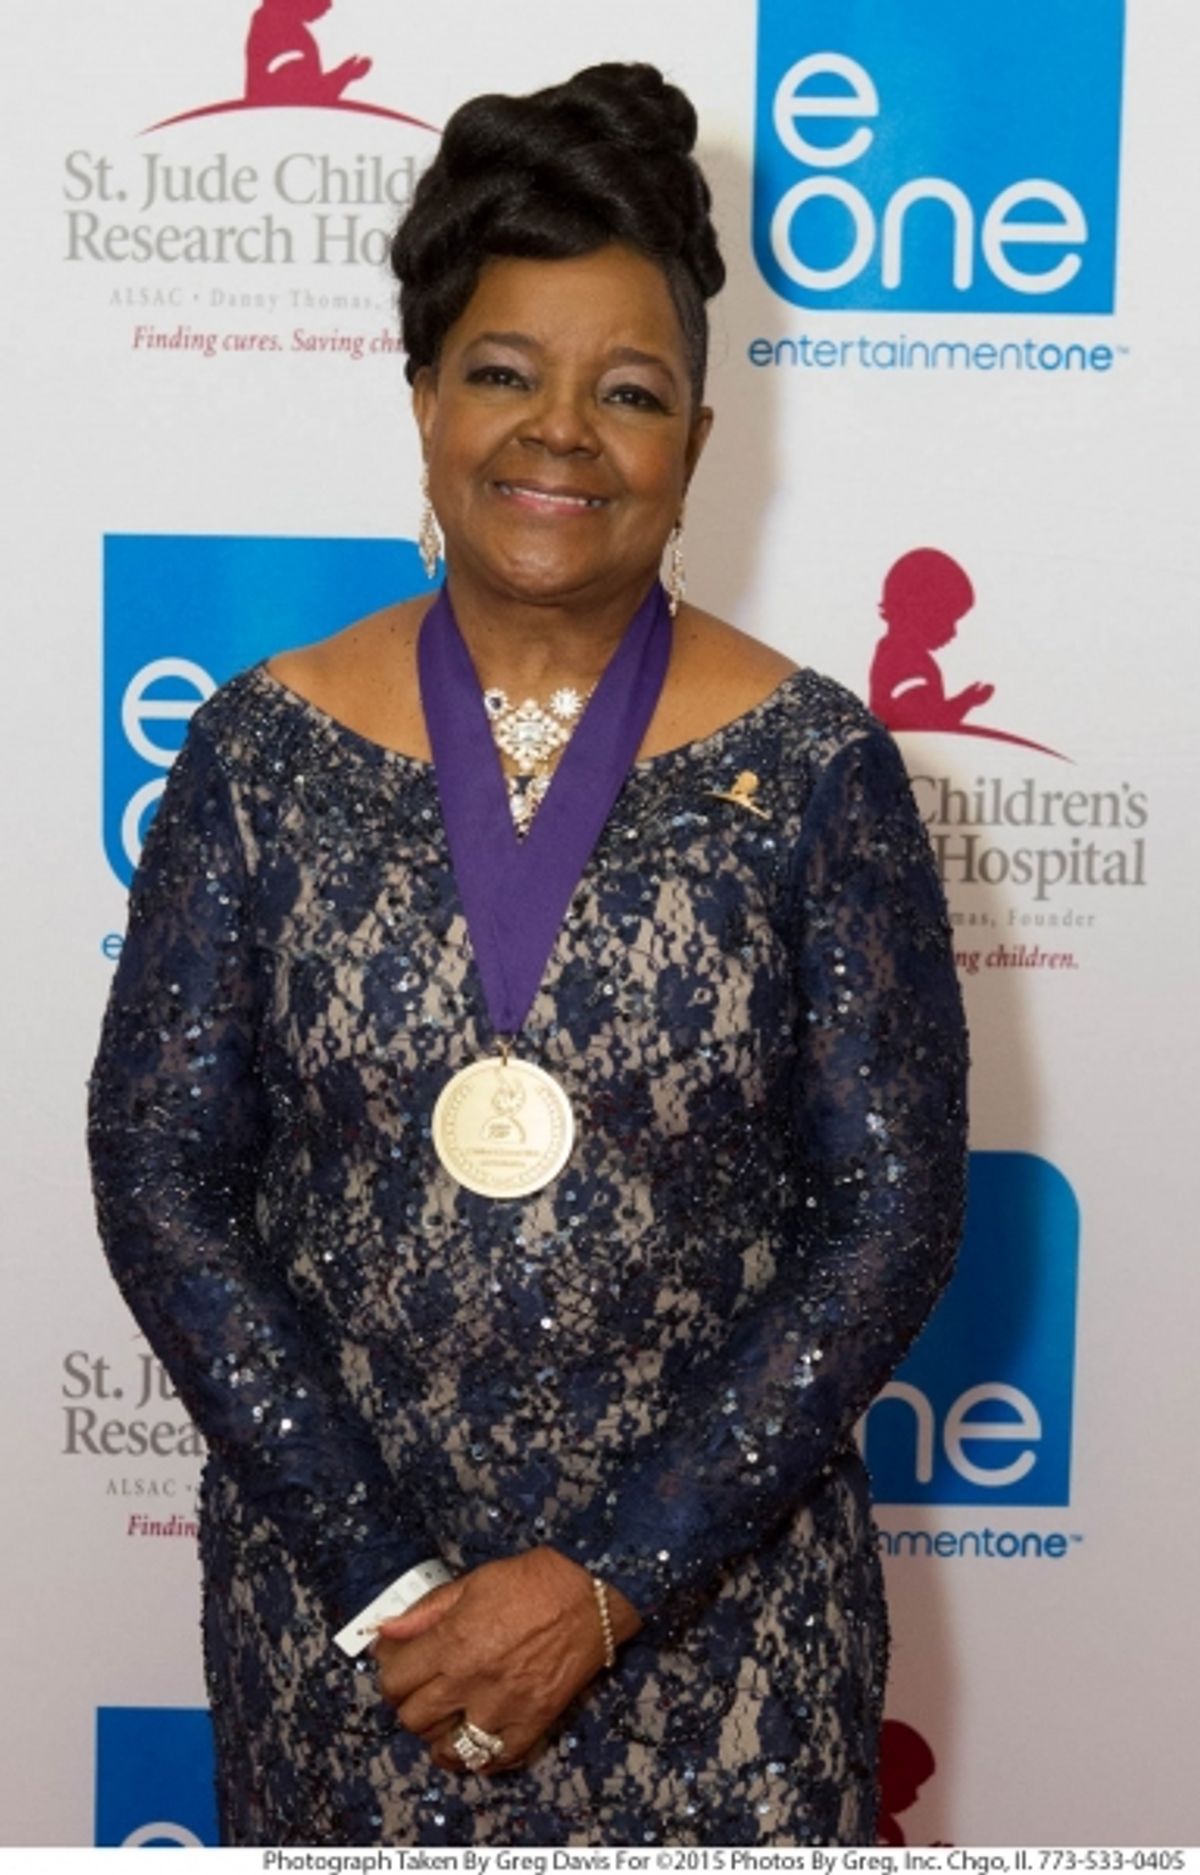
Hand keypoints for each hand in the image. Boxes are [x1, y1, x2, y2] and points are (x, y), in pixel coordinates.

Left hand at [373, 1546, 640, 1773]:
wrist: (593, 1598)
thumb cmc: (535, 1580)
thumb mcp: (475, 1581)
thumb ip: (428, 1610)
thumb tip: (386, 1629)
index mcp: (453, 1641)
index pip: (395, 1680)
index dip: (391, 1673)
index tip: (400, 1666)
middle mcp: (472, 1680)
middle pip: (414, 1718)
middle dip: (410, 1704)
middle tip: (422, 1690)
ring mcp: (503, 1708)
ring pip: (447, 1749)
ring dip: (439, 1736)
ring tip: (447, 1718)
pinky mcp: (532, 1724)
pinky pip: (494, 1761)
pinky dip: (480, 1757)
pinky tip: (477, 1739)